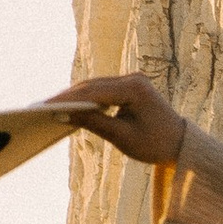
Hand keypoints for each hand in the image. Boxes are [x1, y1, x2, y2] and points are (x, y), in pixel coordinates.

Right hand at [50, 73, 184, 165]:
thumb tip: (65, 114)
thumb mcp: (123, 138)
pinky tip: (69, 106)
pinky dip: (86, 98)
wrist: (181, 143)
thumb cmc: (156, 144)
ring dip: (74, 96)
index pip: (94, 92)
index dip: (68, 99)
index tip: (46, 106)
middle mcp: (133, 79)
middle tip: (41, 106)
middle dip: (67, 97)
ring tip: (50, 107)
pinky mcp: (129, 86)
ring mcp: (132, 80)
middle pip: (92, 85)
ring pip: (95, 86)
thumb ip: (94, 123)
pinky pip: (102, 90)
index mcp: (135, 88)